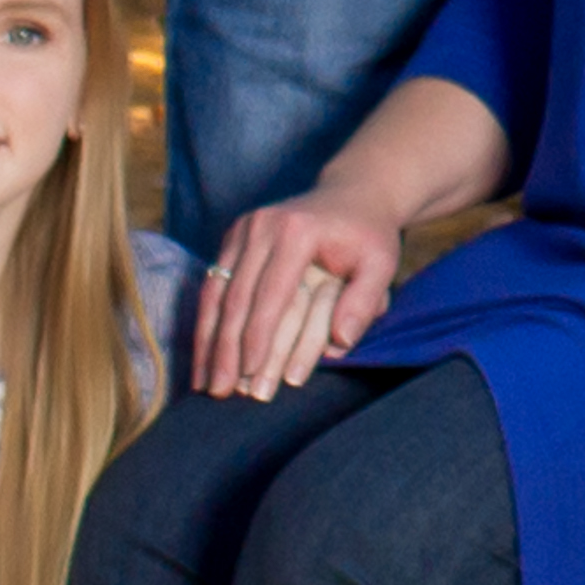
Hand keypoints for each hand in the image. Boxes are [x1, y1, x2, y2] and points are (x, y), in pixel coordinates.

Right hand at [190, 188, 412, 396]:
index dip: (258, 335)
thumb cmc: (369, 235)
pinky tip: (202, 356)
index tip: (250, 373)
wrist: (352, 193)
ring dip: (208, 340)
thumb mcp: (382, 264)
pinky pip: (213, 283)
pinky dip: (206, 322)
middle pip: (236, 295)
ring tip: (203, 383)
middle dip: (226, 348)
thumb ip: (365, 302)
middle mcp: (262, 225)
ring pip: (216, 291)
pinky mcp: (234, 235)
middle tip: (220, 391)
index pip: (271, 293)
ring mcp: (244, 227)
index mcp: (296, 231)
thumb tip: (341, 343)